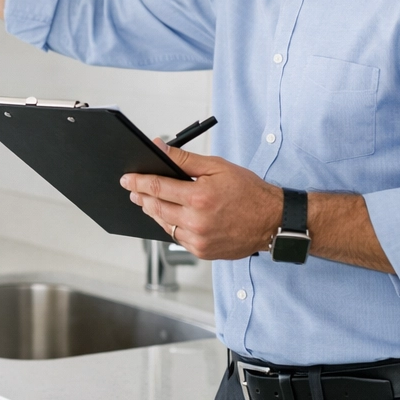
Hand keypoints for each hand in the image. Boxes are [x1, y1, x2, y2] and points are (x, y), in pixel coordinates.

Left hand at [121, 144, 283, 260]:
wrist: (272, 221)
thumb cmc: (249, 192)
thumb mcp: (217, 167)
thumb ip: (184, 159)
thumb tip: (160, 148)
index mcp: (199, 197)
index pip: (157, 188)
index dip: (138, 182)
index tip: (127, 179)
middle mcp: (197, 222)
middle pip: (156, 208)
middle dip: (142, 197)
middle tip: (134, 190)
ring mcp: (199, 240)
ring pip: (164, 225)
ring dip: (153, 212)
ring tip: (148, 202)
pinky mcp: (203, 252)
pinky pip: (177, 238)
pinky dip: (171, 226)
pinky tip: (170, 217)